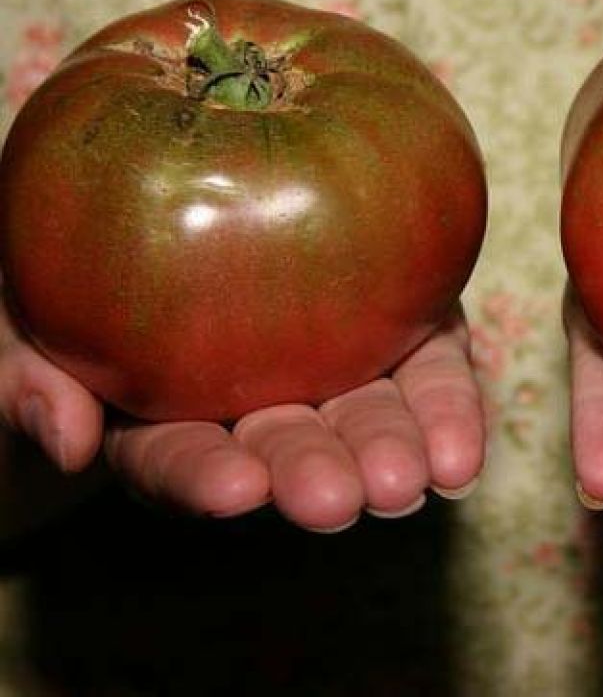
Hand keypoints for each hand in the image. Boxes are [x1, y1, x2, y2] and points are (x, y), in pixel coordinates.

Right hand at [0, 303, 484, 531]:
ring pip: (363, 418)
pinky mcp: (391, 324)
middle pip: (286, 448)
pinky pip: (425, 369)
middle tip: (340, 497)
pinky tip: (461, 449)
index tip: (237, 484)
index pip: (178, 457)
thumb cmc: (87, 263)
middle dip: (313, 474)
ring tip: (415, 478)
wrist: (177, 202)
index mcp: (166, 411)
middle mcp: (255, 403)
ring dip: (391, 451)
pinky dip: (445, 407)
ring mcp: (329, 363)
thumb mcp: (32, 309)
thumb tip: (62, 438)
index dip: (204, 475)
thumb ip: (29, 371)